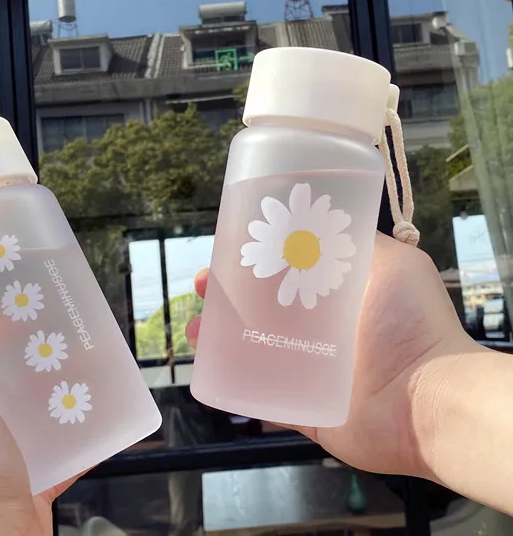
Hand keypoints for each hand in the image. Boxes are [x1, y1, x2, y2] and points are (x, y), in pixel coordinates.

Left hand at [0, 293, 81, 535]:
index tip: (21, 307)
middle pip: (15, 387)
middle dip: (39, 362)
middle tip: (68, 334)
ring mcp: (14, 456)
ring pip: (43, 417)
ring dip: (64, 397)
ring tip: (92, 369)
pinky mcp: (42, 479)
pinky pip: (69, 452)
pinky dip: (86, 437)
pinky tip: (105, 418)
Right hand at [186, 233, 471, 479]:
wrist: (428, 398)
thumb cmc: (410, 323)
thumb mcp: (392, 264)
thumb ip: (359, 241)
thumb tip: (327, 215)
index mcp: (337, 300)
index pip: (287, 273)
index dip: (256, 260)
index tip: (230, 247)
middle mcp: (320, 334)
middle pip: (262, 311)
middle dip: (227, 296)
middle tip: (203, 285)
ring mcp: (310, 374)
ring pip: (252, 351)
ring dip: (218, 338)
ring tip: (195, 329)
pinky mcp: (303, 409)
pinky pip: (259, 396)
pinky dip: (232, 382)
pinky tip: (208, 365)